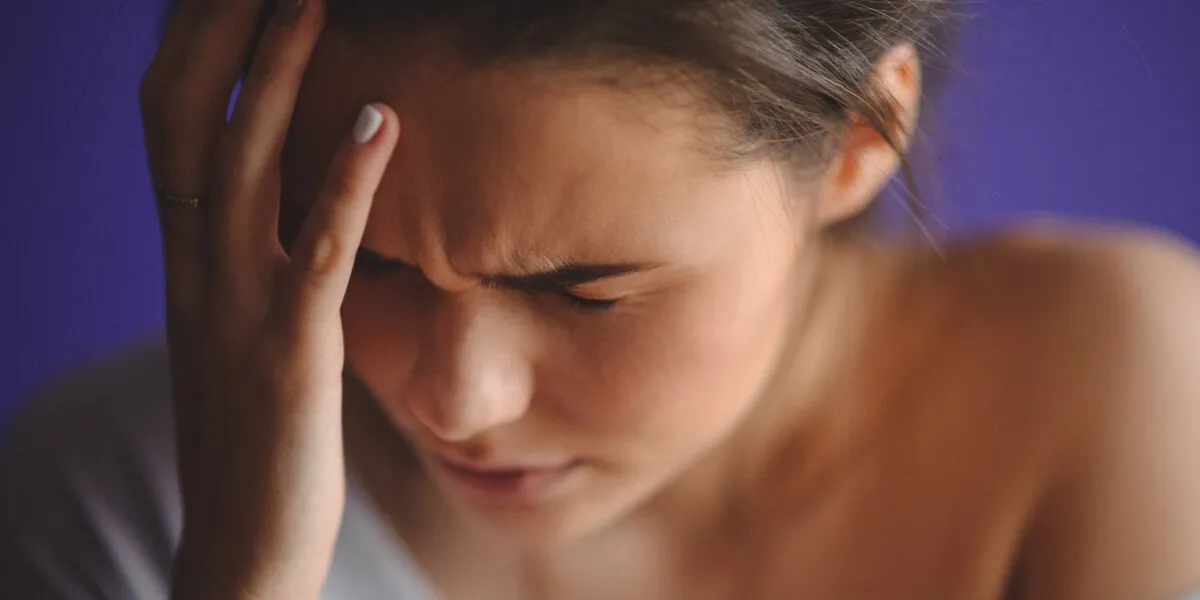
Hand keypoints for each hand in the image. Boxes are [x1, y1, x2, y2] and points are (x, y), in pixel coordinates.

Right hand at [138, 0, 398, 596]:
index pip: (171, 121)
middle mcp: (195, 269)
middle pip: (187, 119)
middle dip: (217, 28)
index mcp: (186, 259)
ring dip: (279, 74)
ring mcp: (236, 310)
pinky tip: (383, 121)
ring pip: (242, 168)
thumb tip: (293, 196)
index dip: (192, 41)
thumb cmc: (256, 436)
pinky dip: (344, 183)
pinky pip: (316, 254)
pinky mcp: (288, 355)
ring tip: (318, 1)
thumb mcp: (241, 330)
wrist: (240, 547)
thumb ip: (255, 260)